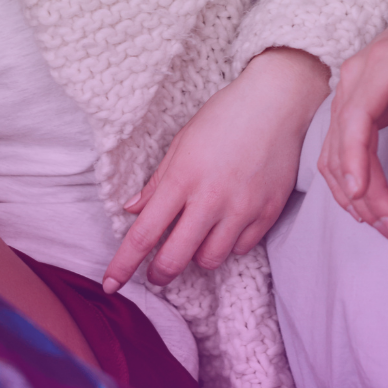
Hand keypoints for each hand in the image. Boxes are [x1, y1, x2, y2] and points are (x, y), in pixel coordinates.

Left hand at [102, 47, 329, 292]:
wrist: (278, 102)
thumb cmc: (225, 116)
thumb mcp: (182, 143)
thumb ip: (158, 182)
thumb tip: (133, 210)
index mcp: (183, 178)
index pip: (144, 234)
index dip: (123, 265)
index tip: (110, 285)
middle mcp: (211, 198)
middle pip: (175, 259)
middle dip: (159, 273)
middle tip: (156, 272)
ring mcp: (242, 208)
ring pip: (210, 260)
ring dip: (198, 255)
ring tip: (199, 235)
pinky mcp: (269, 212)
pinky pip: (242, 248)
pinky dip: (231, 243)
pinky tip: (229, 223)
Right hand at [317, 0, 387, 239]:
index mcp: (384, 64)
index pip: (356, 115)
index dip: (354, 157)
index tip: (361, 192)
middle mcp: (356, 75)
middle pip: (342, 140)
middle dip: (361, 190)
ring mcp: (350, 88)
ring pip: (334, 148)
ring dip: (352, 190)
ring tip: (386, 224)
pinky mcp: (353, 102)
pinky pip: (339, 144)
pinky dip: (347, 175)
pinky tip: (364, 203)